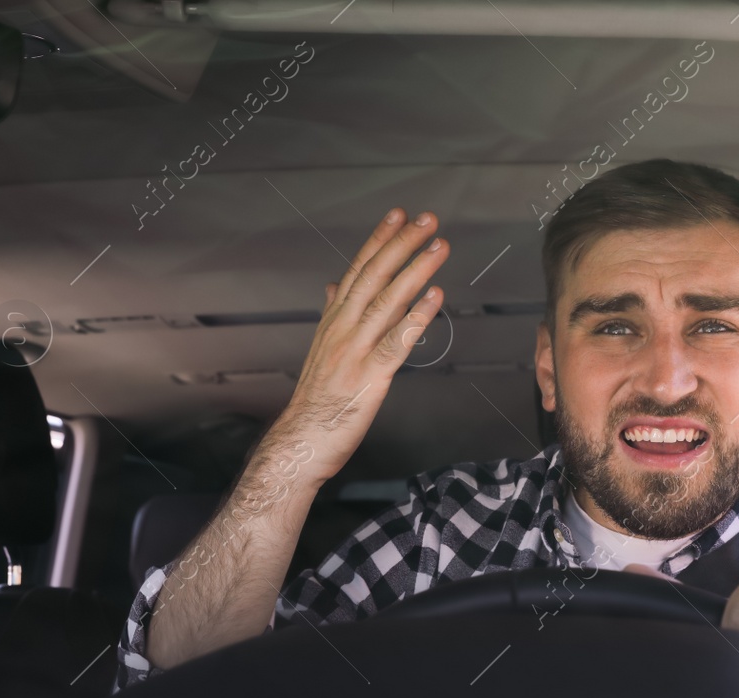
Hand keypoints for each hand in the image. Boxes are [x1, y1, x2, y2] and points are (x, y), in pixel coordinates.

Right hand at [267, 207, 450, 485]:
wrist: (301, 440)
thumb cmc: (316, 400)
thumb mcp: (321, 349)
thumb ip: (332, 314)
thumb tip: (335, 285)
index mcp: (334, 321)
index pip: (358, 269)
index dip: (379, 240)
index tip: (398, 215)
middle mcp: (343, 328)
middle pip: (374, 276)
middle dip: (402, 244)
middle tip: (426, 219)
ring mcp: (355, 351)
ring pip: (387, 301)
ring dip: (415, 271)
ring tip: (437, 247)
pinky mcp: (370, 377)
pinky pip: (396, 342)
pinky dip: (416, 317)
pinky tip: (434, 297)